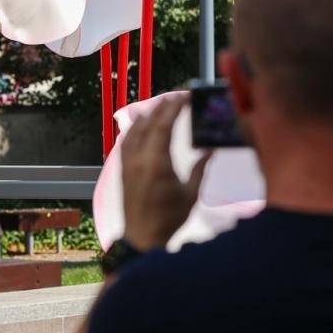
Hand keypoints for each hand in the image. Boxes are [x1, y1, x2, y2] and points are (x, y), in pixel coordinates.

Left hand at [120, 94, 209, 251]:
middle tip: (178, 96)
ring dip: (149, 114)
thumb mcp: (191, 194)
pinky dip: (136, 128)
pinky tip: (144, 124)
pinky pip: (126, 140)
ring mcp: (127, 162)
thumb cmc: (170, 218)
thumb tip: (211, 149)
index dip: (174, 107)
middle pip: (148, 122)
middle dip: (163, 106)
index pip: (163, 125)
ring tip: (163, 105)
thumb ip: (201, 169)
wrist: (142, 237)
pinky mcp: (121, 168)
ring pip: (135, 129)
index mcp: (157, 162)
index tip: (185, 95)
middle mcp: (138, 158)